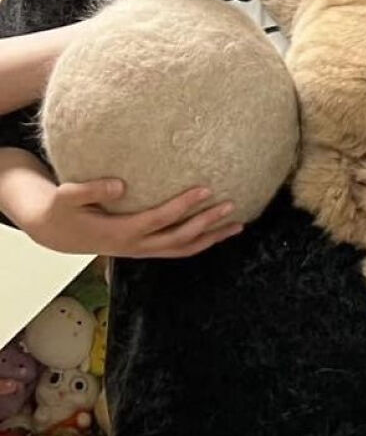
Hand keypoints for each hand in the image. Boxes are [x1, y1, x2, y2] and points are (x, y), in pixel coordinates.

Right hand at [22, 178, 242, 258]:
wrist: (56, 232)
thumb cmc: (62, 210)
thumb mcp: (67, 197)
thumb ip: (91, 190)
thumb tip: (120, 185)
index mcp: (121, 232)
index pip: (159, 219)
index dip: (182, 205)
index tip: (205, 188)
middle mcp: (137, 245)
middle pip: (180, 238)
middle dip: (207, 223)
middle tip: (231, 205)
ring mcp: (143, 250)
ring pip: (184, 249)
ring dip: (211, 238)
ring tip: (238, 225)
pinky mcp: (146, 248)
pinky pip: (179, 249)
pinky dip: (201, 242)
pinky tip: (218, 231)